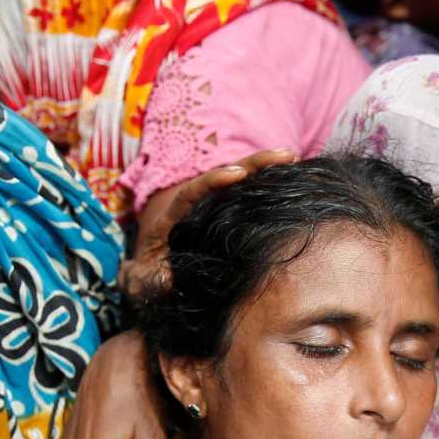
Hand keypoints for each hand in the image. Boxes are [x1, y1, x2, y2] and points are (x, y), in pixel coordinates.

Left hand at [125, 149, 296, 299]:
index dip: (212, 182)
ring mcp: (210, 212)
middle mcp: (194, 209)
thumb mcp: (146, 283)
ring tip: (292, 158)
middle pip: (223, 178)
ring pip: (238, 186)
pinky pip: (243, 201)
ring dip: (264, 171)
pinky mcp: (223, 220)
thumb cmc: (148, 281)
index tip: (237, 174)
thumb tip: (170, 280)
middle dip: (252, 164)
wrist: (151, 280)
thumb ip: (153, 281)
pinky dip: (264, 190)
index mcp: (172, 221)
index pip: (191, 194)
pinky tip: (288, 180)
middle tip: (285, 155)